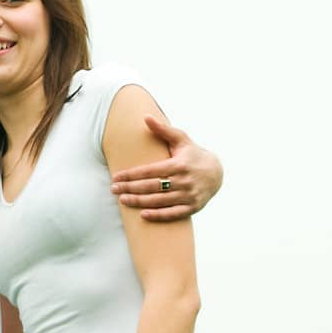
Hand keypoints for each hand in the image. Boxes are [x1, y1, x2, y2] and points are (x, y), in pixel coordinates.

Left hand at [109, 117, 223, 221]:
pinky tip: (143, 215)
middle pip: (151, 186)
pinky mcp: (193, 207)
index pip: (150, 171)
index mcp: (179, 164)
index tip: (115, 177)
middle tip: (113, 189)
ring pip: (160, 201)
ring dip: (139, 201)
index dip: (131, 175)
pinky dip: (158, 215)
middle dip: (130, 188)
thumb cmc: (192, 154)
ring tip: (122, 200)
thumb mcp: (181, 139)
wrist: (217, 173)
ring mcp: (189, 195)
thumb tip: (145, 117)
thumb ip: (163, 130)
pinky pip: (173, 214)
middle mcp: (184, 180)